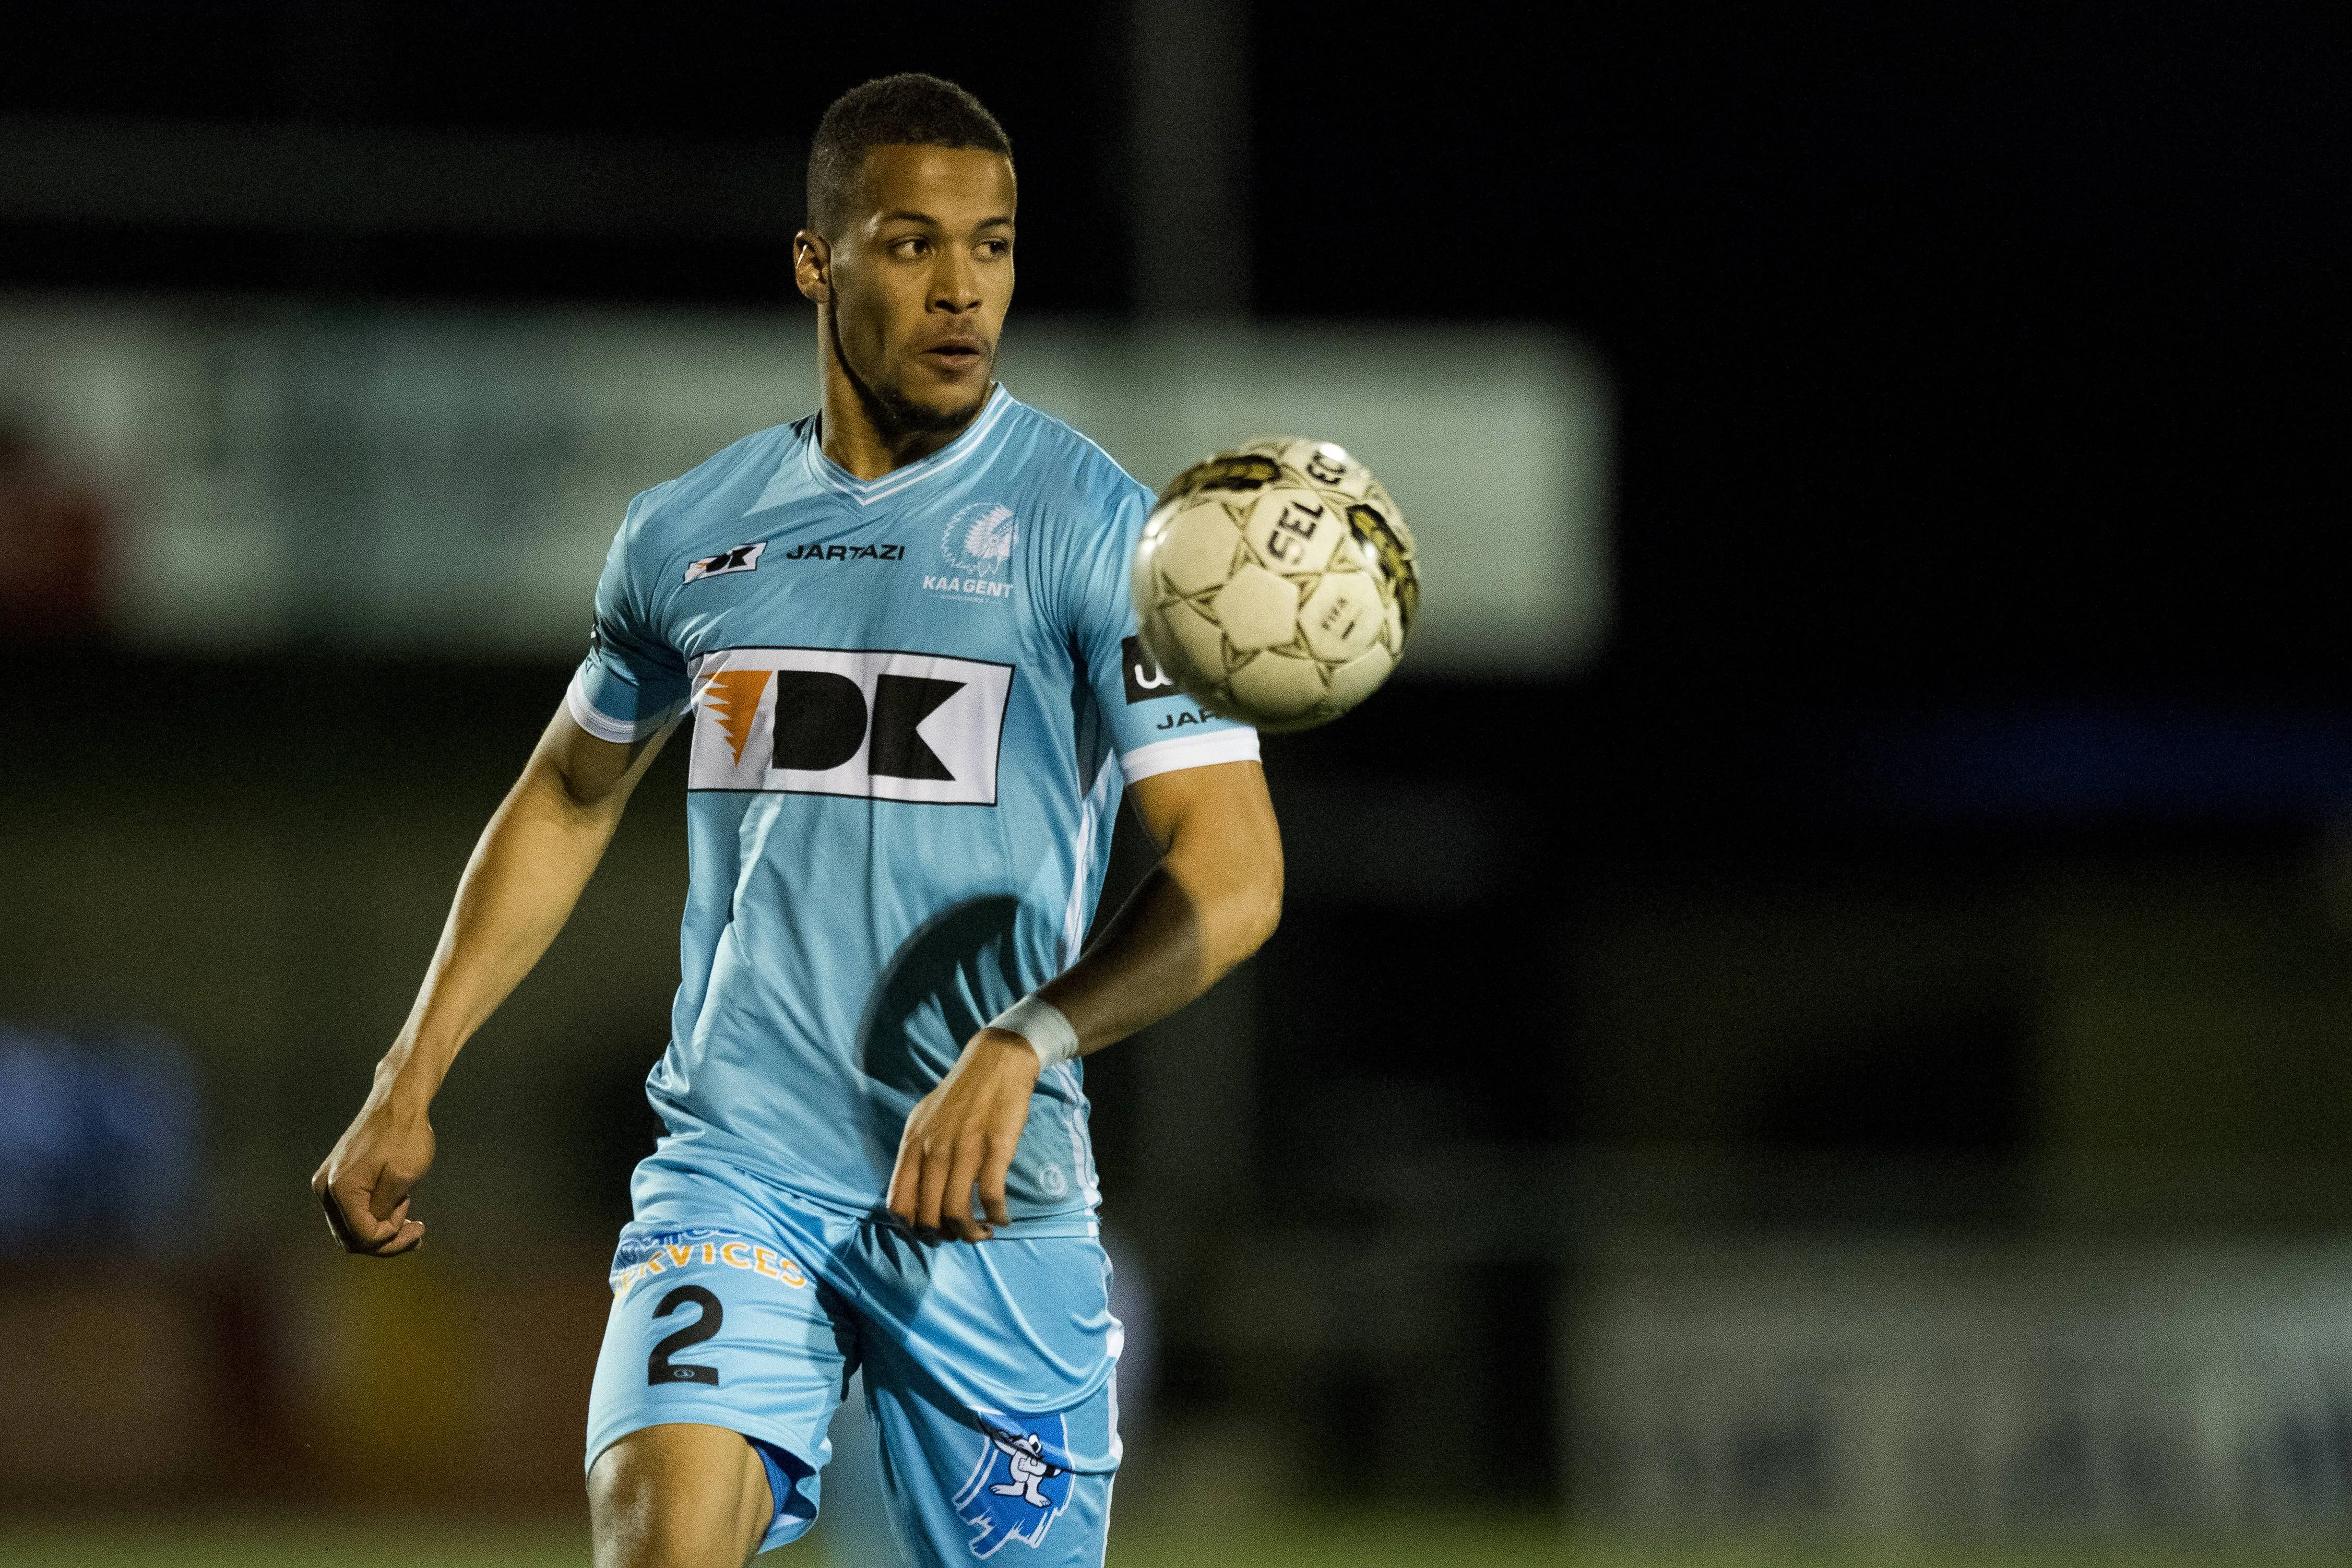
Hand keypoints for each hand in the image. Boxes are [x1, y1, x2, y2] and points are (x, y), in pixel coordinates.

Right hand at [311, 1075, 435, 1256]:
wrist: (398, 1102)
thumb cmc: (405, 1135)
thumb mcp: (403, 1177)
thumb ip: (384, 1210)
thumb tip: (372, 1232)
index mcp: (340, 1189)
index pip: (364, 1236)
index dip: (393, 1238)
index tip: (417, 1221)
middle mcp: (325, 1189)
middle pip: (352, 1238)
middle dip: (387, 1242)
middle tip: (418, 1230)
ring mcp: (328, 1184)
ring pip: (351, 1228)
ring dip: (382, 1231)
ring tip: (413, 1223)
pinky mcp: (337, 1179)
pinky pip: (352, 1211)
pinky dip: (375, 1218)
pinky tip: (401, 1215)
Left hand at [886, 1029, 1040, 1242]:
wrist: (995, 1063)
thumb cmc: (959, 1095)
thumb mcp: (923, 1121)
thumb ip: (915, 1156)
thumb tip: (913, 1198)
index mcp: (912, 1145)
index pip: (898, 1204)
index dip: (911, 1230)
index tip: (928, 1234)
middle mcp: (934, 1150)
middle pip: (929, 1216)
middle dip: (944, 1237)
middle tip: (958, 1237)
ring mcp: (965, 1149)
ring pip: (958, 1213)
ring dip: (972, 1234)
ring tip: (983, 1232)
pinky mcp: (996, 1148)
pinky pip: (992, 1197)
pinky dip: (997, 1216)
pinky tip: (1002, 1218)